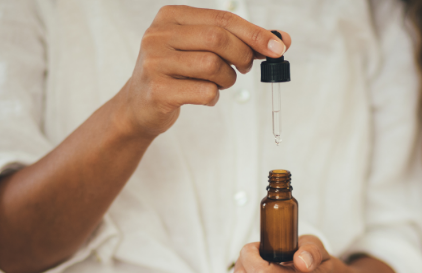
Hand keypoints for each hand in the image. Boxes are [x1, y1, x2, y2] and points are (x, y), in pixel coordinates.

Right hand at [119, 6, 290, 138]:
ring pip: (213, 65)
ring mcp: (155, 62)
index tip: (279, 47)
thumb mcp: (202, 49)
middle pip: (219, 39)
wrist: (139, 106)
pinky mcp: (158, 90)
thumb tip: (282, 41)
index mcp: (171, 17)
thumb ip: (238, 42)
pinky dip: (214, 96)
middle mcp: (158, 34)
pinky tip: (204, 95)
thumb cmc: (177, 74)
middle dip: (243, 56)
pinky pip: (204, 92)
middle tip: (245, 68)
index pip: (222, 18)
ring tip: (219, 82)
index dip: (254, 33)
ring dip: (227, 79)